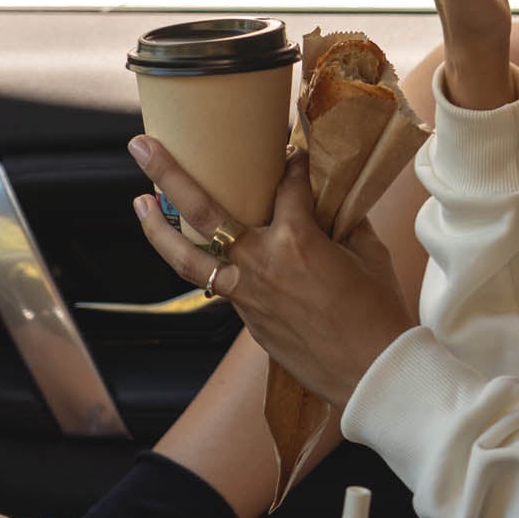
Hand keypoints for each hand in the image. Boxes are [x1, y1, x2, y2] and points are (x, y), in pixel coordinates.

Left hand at [129, 139, 412, 409]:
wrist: (373, 372)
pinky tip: (196, 251)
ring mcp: (248, 294)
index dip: (294, 163)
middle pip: (203, 209)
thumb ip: (342, 220)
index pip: (287, 183)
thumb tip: (329, 199)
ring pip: (187, 259)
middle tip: (141, 145)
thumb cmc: (379, 312)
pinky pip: (215, 286)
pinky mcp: (247, 320)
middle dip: (168, 173)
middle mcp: (261, 262)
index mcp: (297, 239)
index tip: (294, 151)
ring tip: (140, 202)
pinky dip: (201, 264)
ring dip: (158, 229)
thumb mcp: (367, 253)